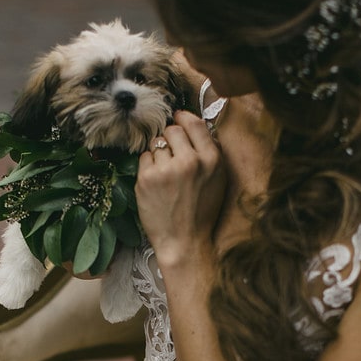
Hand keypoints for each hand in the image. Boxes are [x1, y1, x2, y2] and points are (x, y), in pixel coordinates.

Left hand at [135, 110, 226, 268]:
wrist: (184, 242)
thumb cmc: (201, 213)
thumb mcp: (217, 181)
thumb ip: (208, 152)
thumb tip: (193, 126)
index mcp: (211, 160)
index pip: (193, 123)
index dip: (183, 118)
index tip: (177, 119)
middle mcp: (190, 161)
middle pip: (172, 130)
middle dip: (170, 139)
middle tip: (172, 157)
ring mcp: (166, 169)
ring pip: (156, 143)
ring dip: (158, 154)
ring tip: (165, 176)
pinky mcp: (147, 179)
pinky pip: (144, 157)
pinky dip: (148, 167)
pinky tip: (156, 184)